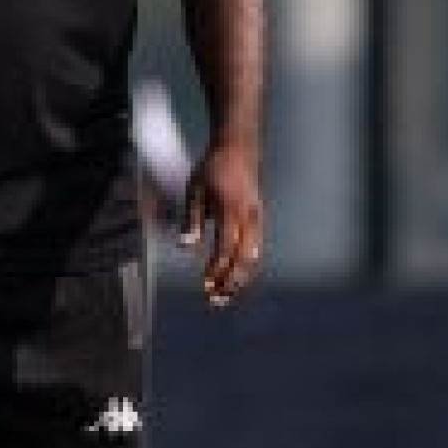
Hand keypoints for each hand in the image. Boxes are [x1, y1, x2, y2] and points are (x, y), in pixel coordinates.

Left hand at [176, 141, 265, 306]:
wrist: (239, 147)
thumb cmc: (213, 167)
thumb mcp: (194, 189)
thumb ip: (191, 219)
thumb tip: (187, 248)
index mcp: (231, 209)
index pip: (226, 248)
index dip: (217, 270)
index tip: (206, 285)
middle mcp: (249, 218)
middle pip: (244, 259)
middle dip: (231, 283)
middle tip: (215, 301)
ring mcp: (258, 219)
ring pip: (254, 258)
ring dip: (240, 280)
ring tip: (225, 296)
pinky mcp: (260, 220)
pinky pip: (256, 249)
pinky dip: (247, 268)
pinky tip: (235, 278)